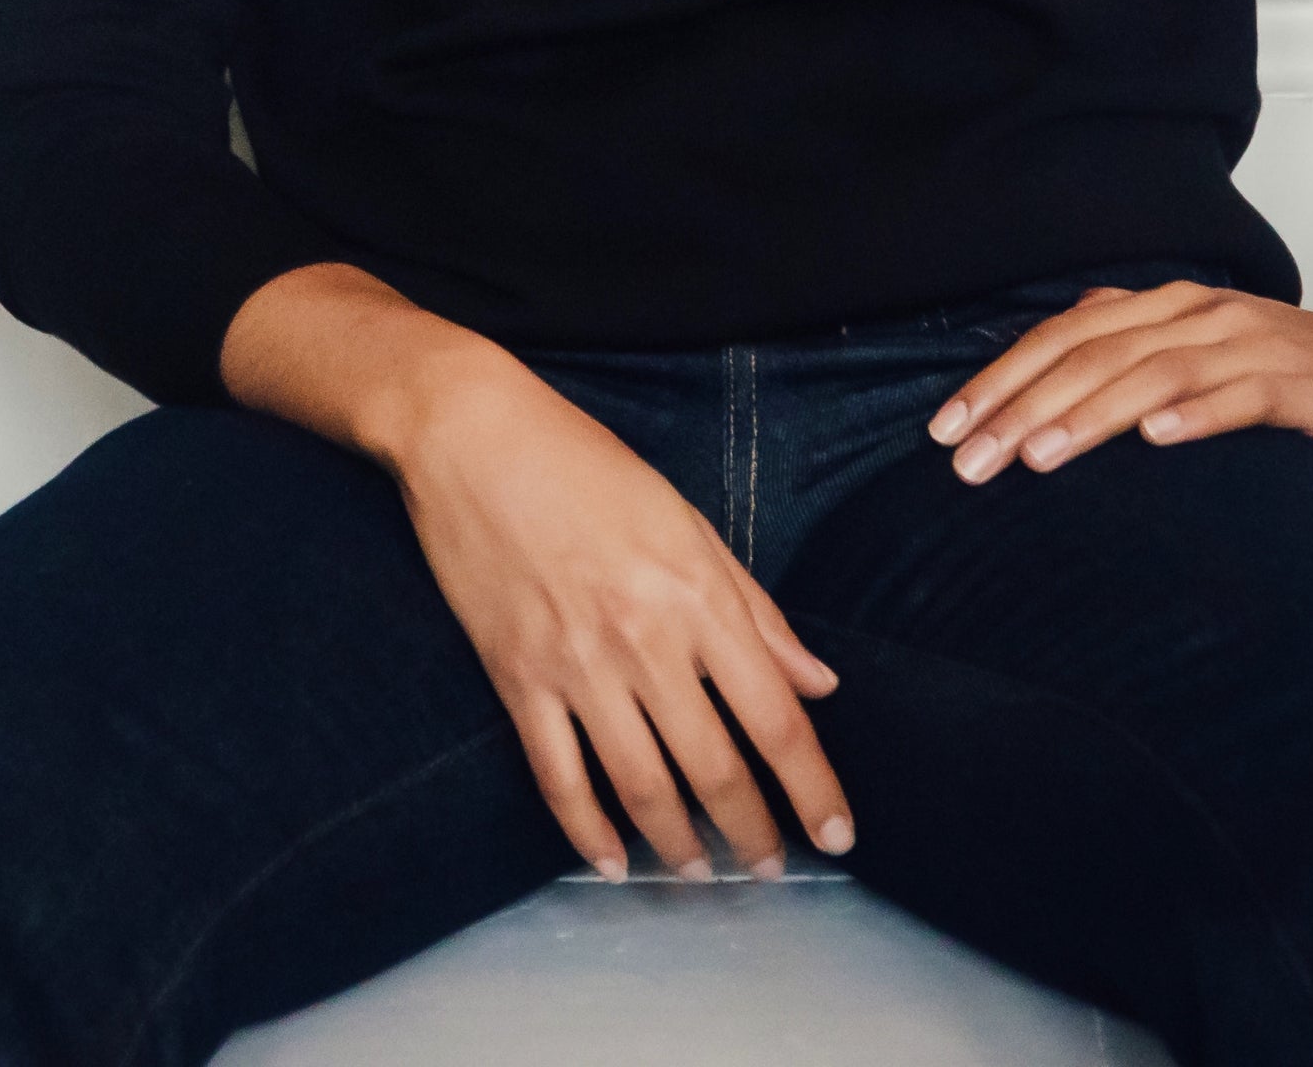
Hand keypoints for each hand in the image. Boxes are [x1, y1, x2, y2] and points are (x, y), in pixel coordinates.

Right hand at [386, 336, 855, 882]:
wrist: (474, 437)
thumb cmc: (587, 466)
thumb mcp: (688, 521)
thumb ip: (755, 608)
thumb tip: (817, 683)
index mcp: (697, 594)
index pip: (775, 716)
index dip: (812, 787)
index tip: (838, 833)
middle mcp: (644, 640)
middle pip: (714, 766)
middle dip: (754, 831)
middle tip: (774, 871)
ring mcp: (576, 665)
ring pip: (641, 786)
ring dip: (679, 845)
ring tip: (703, 874)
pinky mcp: (517, 678)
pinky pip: (558, 777)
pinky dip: (587, 831)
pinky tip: (612, 862)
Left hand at [926, 280, 1312, 478]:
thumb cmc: (1301, 380)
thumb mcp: (1206, 361)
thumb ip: (1141, 354)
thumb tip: (1064, 359)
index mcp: (1168, 309)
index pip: (1064, 336)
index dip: (1000, 377)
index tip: (942, 428)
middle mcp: (1197, 316)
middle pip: (1090, 354)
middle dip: (1019, 405)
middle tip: (963, 460)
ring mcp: (1247, 346)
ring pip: (1149, 374)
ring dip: (1086, 415)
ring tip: (1033, 456)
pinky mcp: (1296, 385)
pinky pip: (1238, 397)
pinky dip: (1194, 415)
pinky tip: (1156, 441)